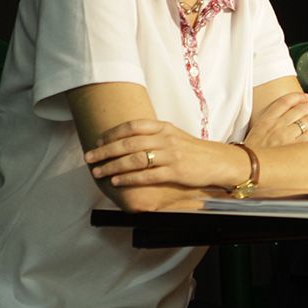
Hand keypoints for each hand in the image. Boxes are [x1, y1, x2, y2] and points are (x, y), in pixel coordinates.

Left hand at [83, 119, 245, 188]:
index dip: (112, 133)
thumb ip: (152, 135)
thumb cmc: (192, 151)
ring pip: (135, 159)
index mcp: (164, 127)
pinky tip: (117, 182)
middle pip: (129, 143)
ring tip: (99, 172)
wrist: (219, 162)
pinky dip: (129, 179)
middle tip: (89, 158)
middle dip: (105, 151)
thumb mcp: (173, 136)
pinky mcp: (176, 171)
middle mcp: (166, 139)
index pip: (133, 126)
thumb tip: (124, 140)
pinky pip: (147, 175)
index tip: (98, 141)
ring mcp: (171, 155)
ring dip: (113, 166)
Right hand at [244, 92, 307, 148]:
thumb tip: (284, 118)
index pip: (284, 101)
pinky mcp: (293, 147)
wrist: (245, 167)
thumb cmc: (251, 153)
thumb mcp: (255, 133)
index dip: (297, 97)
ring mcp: (285, 136)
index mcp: (266, 120)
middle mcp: (276, 125)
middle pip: (300, 110)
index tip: (305, 97)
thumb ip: (268, 124)